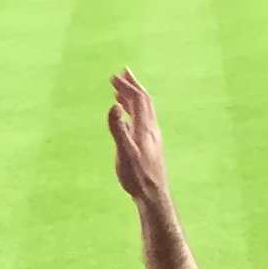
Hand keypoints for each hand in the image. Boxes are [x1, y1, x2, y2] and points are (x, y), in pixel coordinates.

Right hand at [104, 70, 169, 206]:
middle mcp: (151, 128)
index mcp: (145, 127)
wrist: (153, 195)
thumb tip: (114, 105)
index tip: (114, 76)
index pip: (138, 100)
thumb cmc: (137, 176)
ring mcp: (151, 136)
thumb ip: (118, 129)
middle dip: (132, 86)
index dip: (127, 86)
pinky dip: (133, 111)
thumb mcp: (124, 152)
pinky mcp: (149, 145)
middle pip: (144, 100)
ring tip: (121, 91)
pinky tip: (126, 117)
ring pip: (144, 110)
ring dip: (132, 98)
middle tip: (121, 73)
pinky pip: (142, 120)